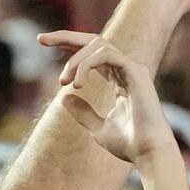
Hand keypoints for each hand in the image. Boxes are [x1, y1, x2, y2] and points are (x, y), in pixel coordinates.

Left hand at [44, 34, 174, 163]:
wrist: (148, 153)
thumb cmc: (129, 144)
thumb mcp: (98, 128)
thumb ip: (83, 112)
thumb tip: (63, 98)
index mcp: (119, 79)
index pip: (92, 53)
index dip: (69, 46)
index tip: (43, 45)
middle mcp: (126, 69)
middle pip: (94, 40)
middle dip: (65, 37)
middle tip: (41, 40)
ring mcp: (132, 68)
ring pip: (98, 45)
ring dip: (75, 60)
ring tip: (63, 82)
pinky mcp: (136, 71)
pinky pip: (105, 55)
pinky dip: (86, 65)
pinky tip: (76, 84)